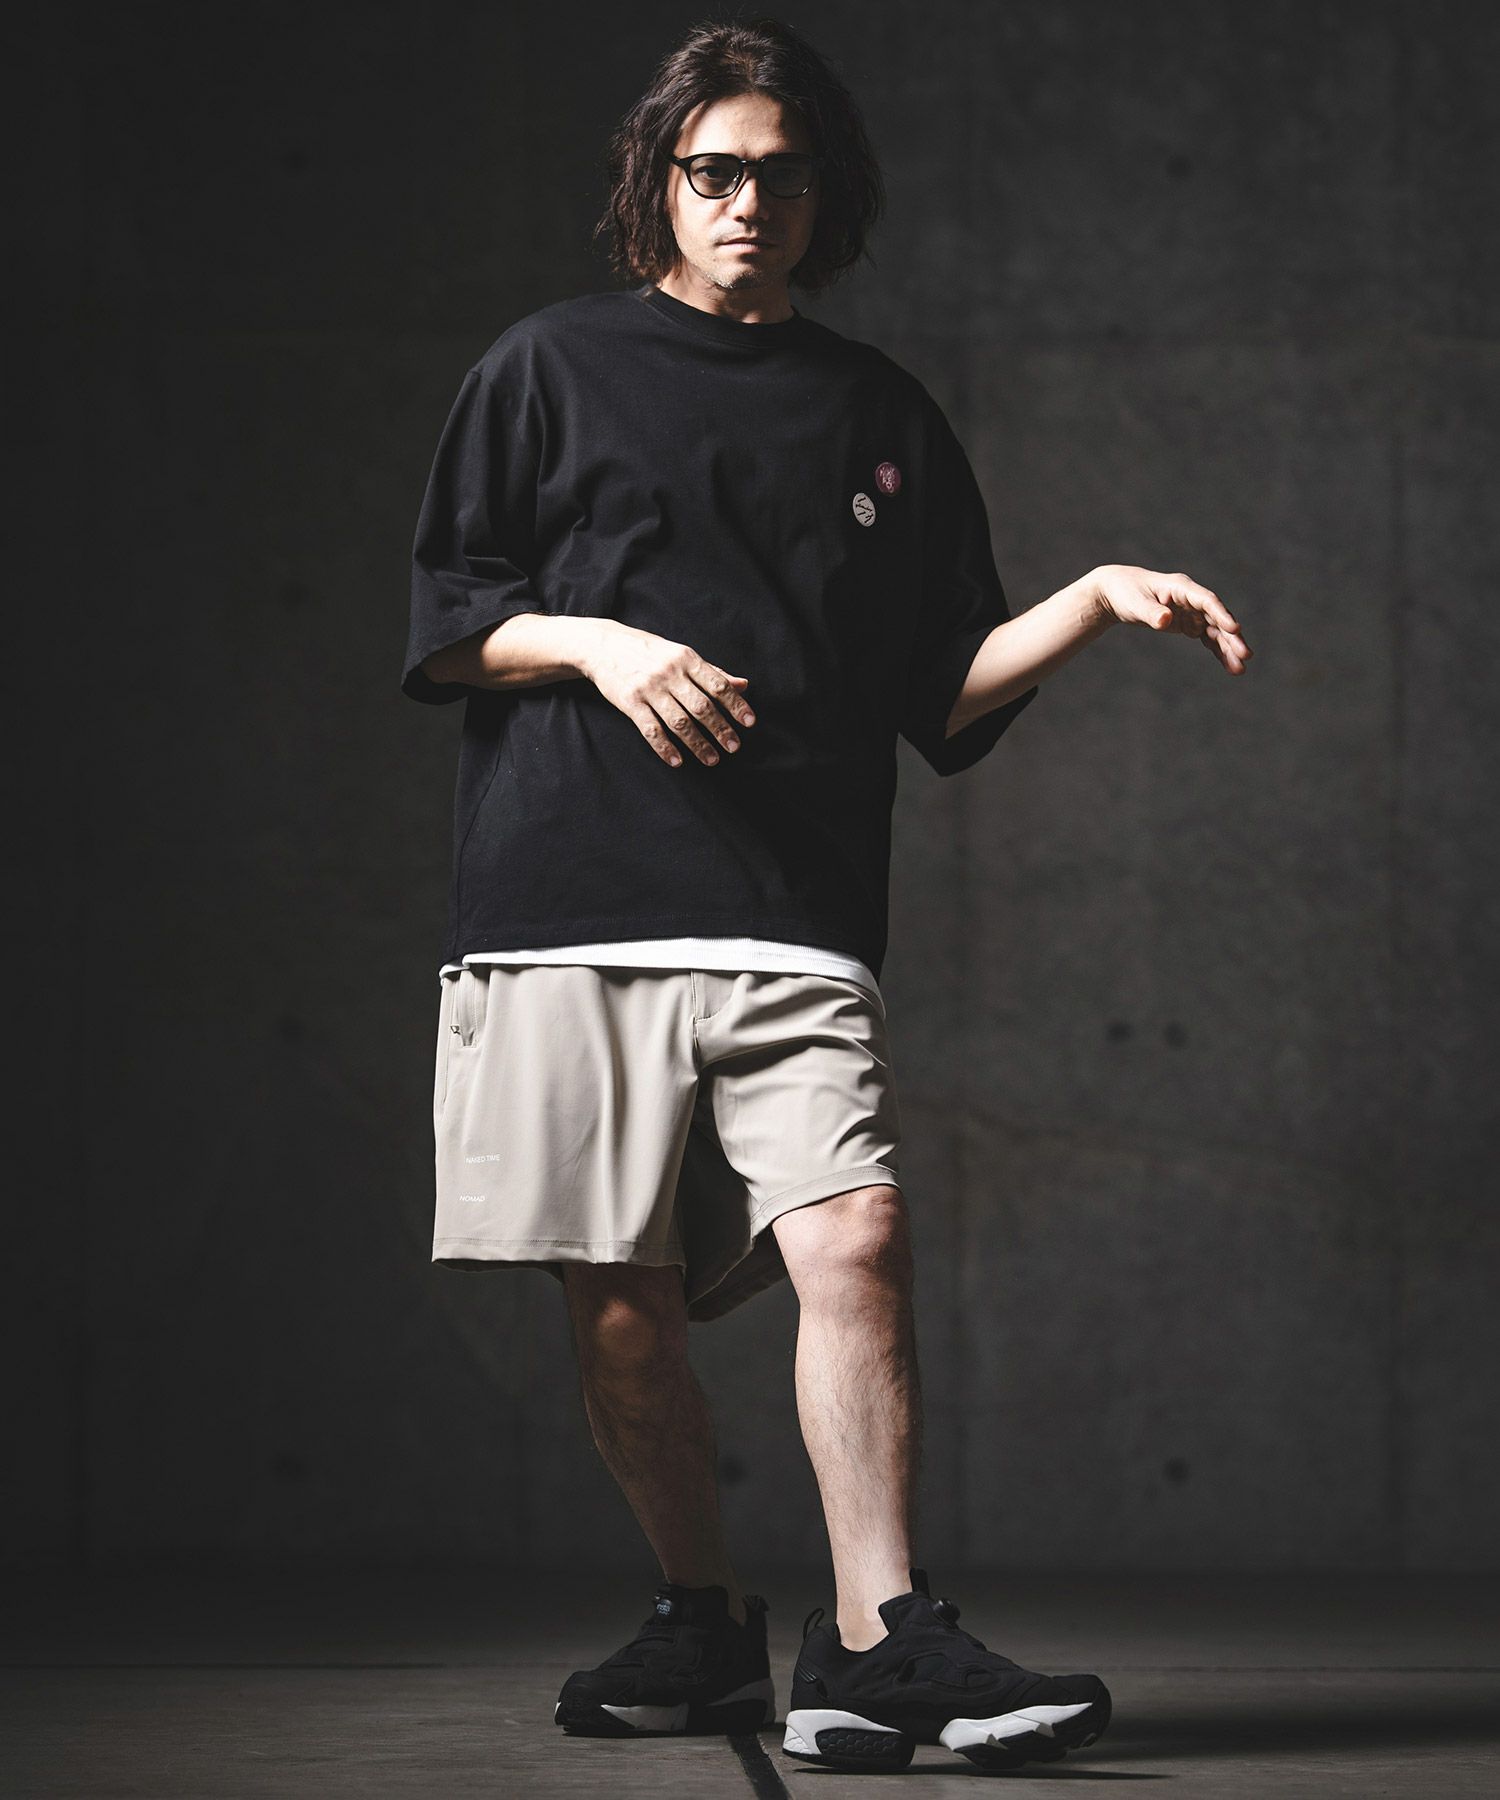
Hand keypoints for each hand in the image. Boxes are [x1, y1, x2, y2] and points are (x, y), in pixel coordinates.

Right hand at [580, 621, 755, 767]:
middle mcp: (669, 673)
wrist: (602, 645)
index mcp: (686, 658)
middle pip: (701, 706)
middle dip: (720, 729)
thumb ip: (712, 672)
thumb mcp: (681, 654)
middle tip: (734, 747)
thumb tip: (743, 685)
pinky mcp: (630, 703)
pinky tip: (677, 761)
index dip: (736, 704)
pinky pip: (651, 730)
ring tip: (712, 759)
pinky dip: (665, 748)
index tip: (749, 722)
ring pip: (679, 722)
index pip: (717, 684)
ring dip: (698, 744)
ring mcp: (649, 689)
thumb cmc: (648, 651)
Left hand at [1090, 564, 1252, 673]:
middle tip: (1246, 655)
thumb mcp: (1134, 603)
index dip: (1222, 614)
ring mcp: (1191, 611)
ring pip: (1215, 630)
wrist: (1117, 592)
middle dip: (1231, 637)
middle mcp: (1190, 598)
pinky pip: (1206, 637)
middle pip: (1216, 618)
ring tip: (1239, 670)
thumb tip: (1166, 621)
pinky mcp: (1187, 622)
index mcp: (1180, 587)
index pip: (1207, 601)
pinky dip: (1217, 651)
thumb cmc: (1125, 593)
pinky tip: (1229, 666)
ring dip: (1227, 649)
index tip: (1235, 629)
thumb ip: (1150, 612)